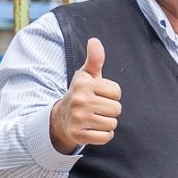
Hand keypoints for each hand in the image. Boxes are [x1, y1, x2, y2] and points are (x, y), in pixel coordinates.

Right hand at [48, 37, 121, 153]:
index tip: (99, 95)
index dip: (112, 95)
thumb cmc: (80, 94)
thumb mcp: (86, 76)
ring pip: (112, 123)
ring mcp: (78, 118)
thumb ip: (95, 59)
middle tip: (96, 108)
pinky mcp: (79, 135)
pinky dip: (104, 135)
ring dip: (107, 123)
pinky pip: (106, 137)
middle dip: (110, 109)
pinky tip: (93, 129)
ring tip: (94, 118)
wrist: (61, 118)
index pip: (117, 92)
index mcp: (83, 84)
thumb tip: (94, 40)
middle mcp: (79, 100)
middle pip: (116, 109)